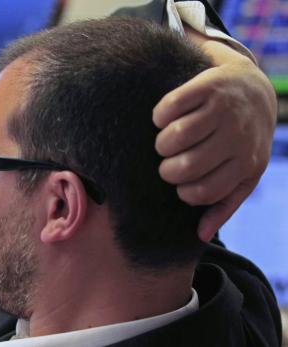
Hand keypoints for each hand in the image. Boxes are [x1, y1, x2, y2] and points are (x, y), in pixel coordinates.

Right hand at [153, 38, 276, 241]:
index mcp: (247, 163)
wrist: (254, 89)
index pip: (202, 192)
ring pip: (176, 136)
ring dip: (161, 143)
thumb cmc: (242, 141)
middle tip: (168, 162)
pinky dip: (160, 115)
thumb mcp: (243, 173)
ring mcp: (223, 109)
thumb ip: (224, 204)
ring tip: (166, 141)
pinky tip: (165, 118)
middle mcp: (237, 136)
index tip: (180, 182)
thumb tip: (200, 236)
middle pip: (186, 166)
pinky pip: (170, 106)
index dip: (183, 191)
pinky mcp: (207, 86)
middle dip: (167, 169)